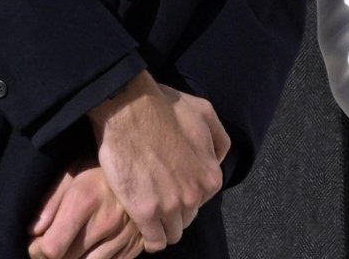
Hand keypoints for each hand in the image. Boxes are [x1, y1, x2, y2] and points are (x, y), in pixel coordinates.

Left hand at [28, 164, 143, 258]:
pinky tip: (94, 245)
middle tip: (55, 240)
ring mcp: (122, 237)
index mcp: (84, 201)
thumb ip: (51, 201)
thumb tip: (34, 231)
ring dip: (76, 258)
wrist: (144, 162)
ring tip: (75, 242)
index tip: (37, 242)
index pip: (51, 249)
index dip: (37, 250)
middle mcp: (104, 223)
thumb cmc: (102, 165)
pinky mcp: (135, 246)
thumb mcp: (73, 171)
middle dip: (55, 254)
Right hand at [87, 71, 228, 251]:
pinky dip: (150, 237)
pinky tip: (143, 224)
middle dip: (175, 208)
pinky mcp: (145, 213)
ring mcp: (170, 206)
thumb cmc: (166, 107)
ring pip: (172, 233)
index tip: (173, 184)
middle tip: (159, 193)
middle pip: (187, 217)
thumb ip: (218, 140)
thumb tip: (216, 160)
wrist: (130, 108)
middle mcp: (194, 196)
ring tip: (150, 208)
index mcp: (210, 176)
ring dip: (163, 223)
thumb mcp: (205, 113)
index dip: (186, 192)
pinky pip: (154, 241)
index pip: (202, 200)